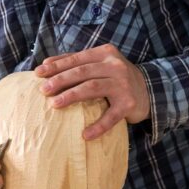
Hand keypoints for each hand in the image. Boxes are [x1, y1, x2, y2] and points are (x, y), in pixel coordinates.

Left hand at [34, 43, 150, 139]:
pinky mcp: (129, 104)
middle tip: (43, 90)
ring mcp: (123, 85)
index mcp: (104, 54)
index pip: (77, 59)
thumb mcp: (100, 64)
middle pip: (83, 72)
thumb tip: (46, 64)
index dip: (57, 66)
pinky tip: (85, 134)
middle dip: (60, 80)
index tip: (38, 73)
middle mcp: (115, 66)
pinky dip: (98, 126)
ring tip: (54, 104)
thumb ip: (77, 62)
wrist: (150, 90)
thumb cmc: (116, 77)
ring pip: (93, 88)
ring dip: (72, 96)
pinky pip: (111, 116)